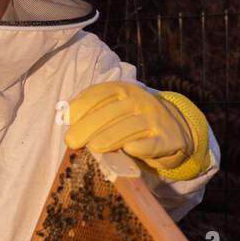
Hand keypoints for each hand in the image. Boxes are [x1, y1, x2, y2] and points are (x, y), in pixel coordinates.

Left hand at [64, 82, 193, 170]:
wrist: (174, 130)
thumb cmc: (133, 120)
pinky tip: (129, 150)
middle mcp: (139, 101)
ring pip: (130, 127)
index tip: (67, 120)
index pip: (100, 94)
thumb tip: (65, 116)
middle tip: (72, 141)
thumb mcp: (115, 107)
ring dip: (110, 137)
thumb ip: (93, 110)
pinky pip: (151, 143)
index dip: (82, 106)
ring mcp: (154, 119)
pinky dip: (140, 147)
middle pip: (111, 112)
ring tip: (94, 148)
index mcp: (123, 90)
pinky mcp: (166, 139)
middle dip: (88, 126)